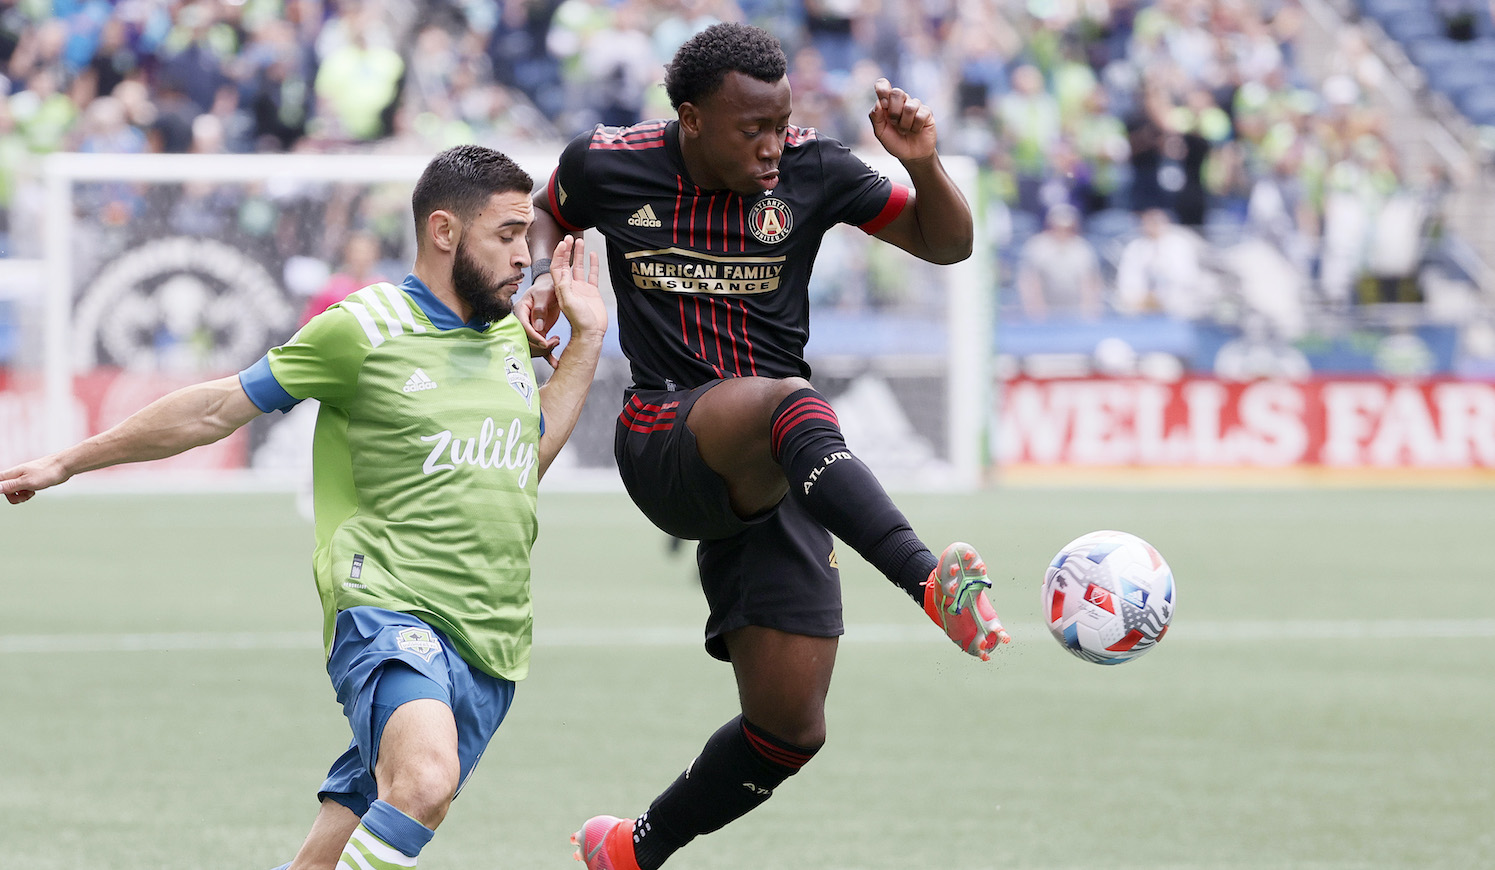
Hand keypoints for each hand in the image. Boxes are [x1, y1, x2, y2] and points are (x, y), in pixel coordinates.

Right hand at [2, 456, 68, 504]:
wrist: (63, 467)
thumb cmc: (46, 472)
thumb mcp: (27, 482)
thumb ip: (10, 486)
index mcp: (11, 474)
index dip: (0, 489)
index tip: (13, 492)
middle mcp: (15, 475)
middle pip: (5, 491)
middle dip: (14, 497)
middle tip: (25, 495)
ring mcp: (22, 479)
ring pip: (14, 492)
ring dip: (22, 496)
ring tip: (31, 492)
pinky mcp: (29, 481)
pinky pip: (23, 491)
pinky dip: (27, 494)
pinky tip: (34, 491)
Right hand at [517, 273, 561, 365]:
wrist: (553, 289)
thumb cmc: (547, 287)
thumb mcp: (544, 293)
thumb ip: (540, 308)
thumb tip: (537, 326)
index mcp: (521, 309)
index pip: (523, 325)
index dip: (533, 335)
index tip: (544, 342)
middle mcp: (524, 320)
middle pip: (526, 339)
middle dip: (539, 345)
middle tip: (553, 343)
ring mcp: (531, 328)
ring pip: (533, 346)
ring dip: (544, 350)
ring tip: (556, 342)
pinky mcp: (539, 333)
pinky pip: (541, 347)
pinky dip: (548, 355)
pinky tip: (554, 361)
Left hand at [548, 235, 605, 361]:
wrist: (591, 332)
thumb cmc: (579, 321)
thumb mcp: (569, 302)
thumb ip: (565, 288)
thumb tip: (562, 272)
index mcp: (562, 288)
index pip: (557, 267)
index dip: (559, 254)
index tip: (563, 243)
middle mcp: (570, 286)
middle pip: (566, 264)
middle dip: (567, 250)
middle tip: (569, 237)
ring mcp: (581, 288)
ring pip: (578, 267)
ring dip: (578, 254)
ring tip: (579, 241)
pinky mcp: (592, 291)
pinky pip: (591, 274)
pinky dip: (592, 264)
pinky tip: (593, 255)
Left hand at [868, 77, 937, 163]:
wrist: (911, 155)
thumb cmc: (895, 142)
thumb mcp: (880, 133)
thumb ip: (876, 118)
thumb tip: (878, 104)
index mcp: (887, 103)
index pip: (882, 84)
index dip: (882, 90)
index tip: (884, 104)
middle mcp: (901, 101)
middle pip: (897, 92)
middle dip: (894, 112)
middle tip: (894, 123)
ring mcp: (914, 105)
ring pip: (910, 106)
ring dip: (905, 124)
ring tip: (904, 131)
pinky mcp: (926, 112)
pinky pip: (920, 115)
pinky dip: (916, 127)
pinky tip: (916, 131)